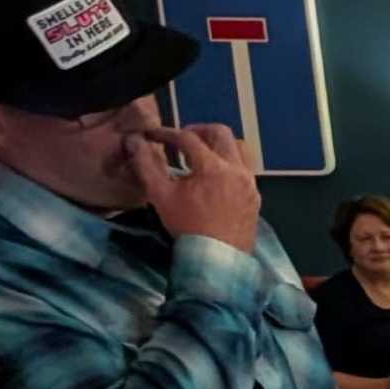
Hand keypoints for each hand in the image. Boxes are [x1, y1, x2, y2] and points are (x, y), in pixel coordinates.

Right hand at [133, 123, 260, 250]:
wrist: (217, 258)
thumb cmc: (187, 227)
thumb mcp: (160, 195)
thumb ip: (146, 164)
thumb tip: (134, 141)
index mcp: (213, 167)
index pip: (188, 138)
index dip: (167, 133)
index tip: (152, 135)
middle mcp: (237, 169)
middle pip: (221, 133)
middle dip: (198, 130)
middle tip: (180, 139)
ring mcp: (249, 182)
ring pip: (238, 148)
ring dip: (218, 144)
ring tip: (198, 155)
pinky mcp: (255, 195)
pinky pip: (244, 167)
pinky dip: (229, 162)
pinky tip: (214, 175)